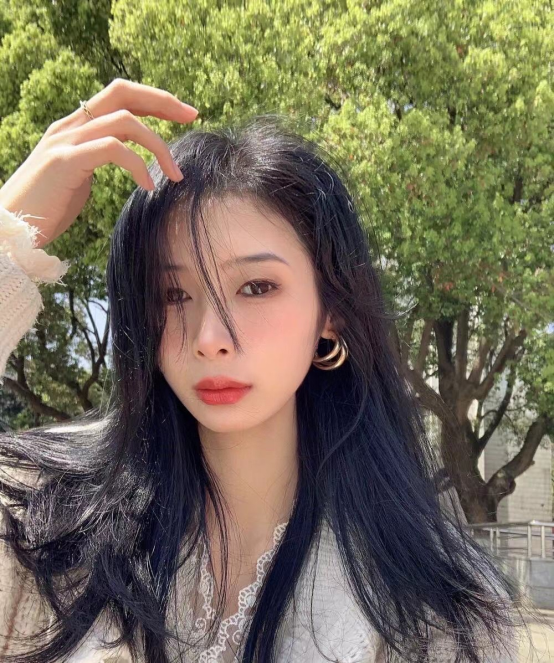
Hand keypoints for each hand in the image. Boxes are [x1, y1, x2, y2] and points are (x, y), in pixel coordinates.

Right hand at [0, 78, 197, 248]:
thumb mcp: (79, 177)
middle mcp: (69, 126)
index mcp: (75, 128)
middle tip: (193, 115)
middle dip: (162, 101)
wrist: (11, 229)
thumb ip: (99, 159)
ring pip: (124, 121)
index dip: (153, 99)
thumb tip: (128, 158)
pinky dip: (138, 165)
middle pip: (122, 93)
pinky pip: (113, 149)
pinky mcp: (65, 161)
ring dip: (158, 146)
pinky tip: (148, 186)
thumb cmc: (46, 209)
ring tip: (175, 174)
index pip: (119, 97)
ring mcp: (65, 141)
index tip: (184, 113)